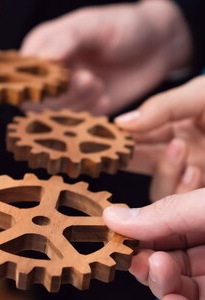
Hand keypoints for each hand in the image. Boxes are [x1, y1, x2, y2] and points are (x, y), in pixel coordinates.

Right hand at [21, 0, 191, 114]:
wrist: (157, 46)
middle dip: (63, 95)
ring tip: (100, 87)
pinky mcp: (78, 111)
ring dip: (77, 106)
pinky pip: (73, 125)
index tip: (67, 75)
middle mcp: (45, 73)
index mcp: (40, 47)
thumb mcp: (96, 26)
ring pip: (52, 116)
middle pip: (35, 100)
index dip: (40, 80)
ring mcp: (61, 95)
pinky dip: (89, 116)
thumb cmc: (125, 27)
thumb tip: (42, 58)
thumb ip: (67, 39)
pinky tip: (104, 100)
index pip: (23, 73)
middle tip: (91, 80)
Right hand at [104, 190, 204, 299]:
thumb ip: (165, 213)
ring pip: (177, 297)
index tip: (115, 239)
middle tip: (139, 259)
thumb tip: (111, 216)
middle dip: (147, 265)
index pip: (161, 235)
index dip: (136, 239)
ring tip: (159, 272)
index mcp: (204, 226)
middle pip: (165, 267)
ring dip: (161, 288)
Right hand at [117, 76, 204, 198]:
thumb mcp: (200, 95)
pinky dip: (183, 187)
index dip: (118, 139)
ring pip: (160, 189)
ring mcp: (196, 175)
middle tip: (129, 152)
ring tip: (180, 149)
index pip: (135, 137)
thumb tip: (120, 123)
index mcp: (173, 126)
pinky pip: (182, 202)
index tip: (106, 140)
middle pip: (142, 165)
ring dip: (164, 173)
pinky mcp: (204, 197)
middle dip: (136, 159)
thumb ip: (160, 108)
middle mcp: (180, 153)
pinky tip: (194, 170)